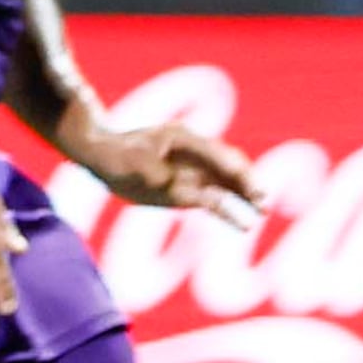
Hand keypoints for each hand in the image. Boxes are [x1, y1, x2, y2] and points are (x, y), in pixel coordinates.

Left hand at [77, 120, 265, 219]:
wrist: (101, 154)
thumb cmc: (116, 157)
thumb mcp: (134, 167)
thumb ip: (157, 175)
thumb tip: (175, 186)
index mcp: (184, 140)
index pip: (219, 156)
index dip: (238, 173)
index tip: (253, 190)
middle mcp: (194, 152)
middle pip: (229, 165)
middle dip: (247, 183)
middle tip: (262, 203)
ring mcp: (192, 167)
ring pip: (226, 180)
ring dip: (243, 195)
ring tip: (260, 211)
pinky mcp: (188, 184)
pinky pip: (214, 193)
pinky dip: (228, 205)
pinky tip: (242, 221)